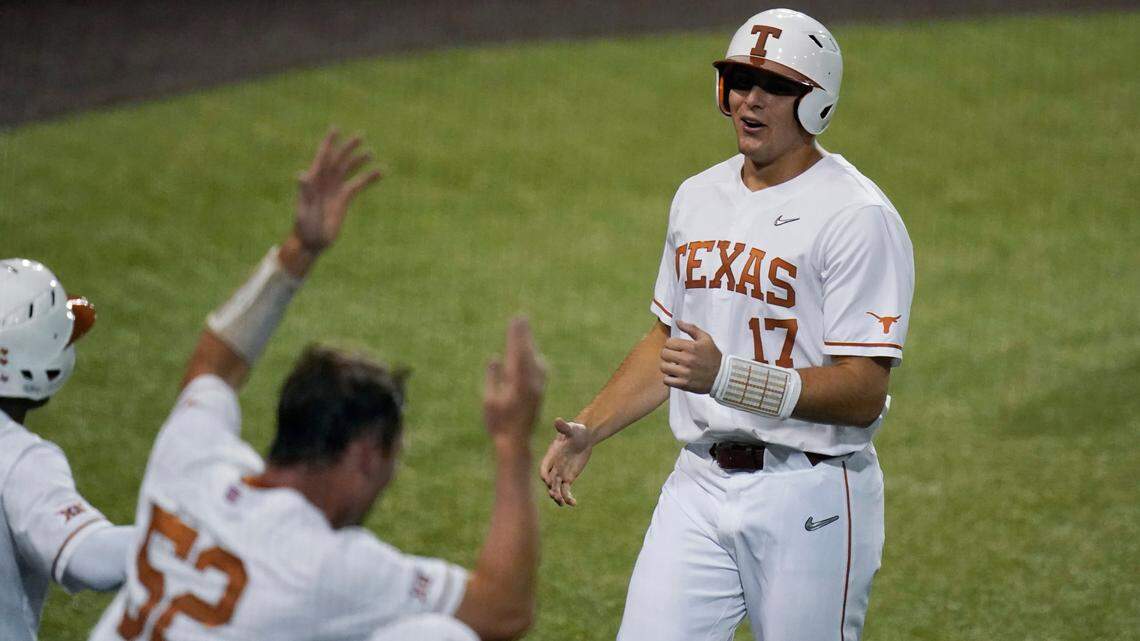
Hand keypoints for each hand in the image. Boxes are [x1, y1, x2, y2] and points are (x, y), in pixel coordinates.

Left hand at [292, 129, 381, 256]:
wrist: (311, 241)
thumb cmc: (304, 226)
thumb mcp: (303, 209)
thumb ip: (304, 192)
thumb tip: (302, 174)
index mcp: (314, 180)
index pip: (323, 157)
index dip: (329, 142)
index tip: (336, 129)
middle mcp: (325, 181)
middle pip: (338, 160)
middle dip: (348, 148)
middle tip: (361, 135)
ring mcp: (335, 189)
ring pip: (349, 170)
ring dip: (358, 160)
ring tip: (370, 152)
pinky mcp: (344, 199)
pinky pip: (358, 185)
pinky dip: (369, 179)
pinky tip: (380, 173)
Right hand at [483, 317, 546, 442]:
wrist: (516, 443)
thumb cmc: (498, 424)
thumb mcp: (489, 401)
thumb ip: (493, 378)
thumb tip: (495, 358)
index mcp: (519, 384)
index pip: (518, 353)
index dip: (517, 336)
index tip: (516, 320)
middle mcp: (532, 383)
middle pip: (528, 353)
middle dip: (523, 335)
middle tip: (521, 317)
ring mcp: (537, 387)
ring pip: (534, 359)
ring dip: (528, 344)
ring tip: (523, 329)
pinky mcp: (539, 392)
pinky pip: (537, 368)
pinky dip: (532, 357)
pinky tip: (530, 353)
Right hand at [539, 418, 592, 506]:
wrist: (584, 437)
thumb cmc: (576, 430)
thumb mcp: (570, 428)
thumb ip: (563, 427)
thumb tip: (557, 420)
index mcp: (551, 455)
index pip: (544, 468)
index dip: (545, 475)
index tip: (548, 481)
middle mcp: (553, 466)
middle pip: (549, 481)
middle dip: (551, 488)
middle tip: (555, 496)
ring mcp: (560, 473)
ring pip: (556, 488)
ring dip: (558, 496)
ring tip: (562, 503)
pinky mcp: (568, 478)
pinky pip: (566, 490)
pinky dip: (568, 497)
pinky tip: (573, 504)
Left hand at [660, 320, 721, 393]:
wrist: (722, 376)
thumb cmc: (712, 356)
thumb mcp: (705, 339)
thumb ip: (691, 328)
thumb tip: (677, 321)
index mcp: (692, 347)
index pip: (669, 342)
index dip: (670, 344)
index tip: (675, 347)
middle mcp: (688, 359)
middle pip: (664, 354)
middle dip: (667, 354)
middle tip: (673, 356)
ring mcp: (686, 373)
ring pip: (663, 367)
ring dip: (667, 366)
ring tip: (674, 366)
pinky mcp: (684, 384)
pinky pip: (667, 380)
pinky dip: (669, 378)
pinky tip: (675, 375)